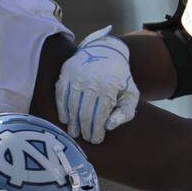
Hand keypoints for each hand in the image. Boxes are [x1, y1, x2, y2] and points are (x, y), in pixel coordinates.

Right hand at [55, 26, 140, 143]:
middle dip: (84, 129)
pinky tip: (65, 119)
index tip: (96, 140)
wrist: (106, 51)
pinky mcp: (66, 72)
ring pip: (71, 106)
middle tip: (85, 138)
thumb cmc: (120, 77)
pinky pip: (60, 95)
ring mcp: (76, 76)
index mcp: (108, 88)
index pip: (99, 117)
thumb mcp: (131, 94)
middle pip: (83, 113)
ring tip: (74, 132)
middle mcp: (91, 82)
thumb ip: (125, 112)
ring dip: (72, 122)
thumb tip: (109, 126)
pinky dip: (61, 109)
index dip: (96, 132)